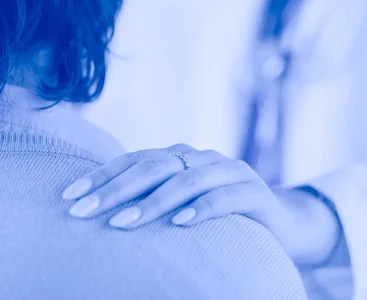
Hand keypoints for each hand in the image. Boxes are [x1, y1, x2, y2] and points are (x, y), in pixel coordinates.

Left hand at [61, 144, 342, 265]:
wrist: (282, 224)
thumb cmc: (223, 217)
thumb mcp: (186, 205)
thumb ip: (157, 197)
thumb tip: (103, 207)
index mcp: (185, 158)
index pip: (137, 159)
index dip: (103, 175)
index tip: (70, 197)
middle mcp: (206, 159)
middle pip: (157, 165)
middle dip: (117, 188)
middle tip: (83, 211)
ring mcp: (233, 173)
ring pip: (188, 180)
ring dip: (153, 201)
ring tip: (122, 224)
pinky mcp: (256, 193)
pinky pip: (226, 198)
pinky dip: (201, 209)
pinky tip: (179, 223)